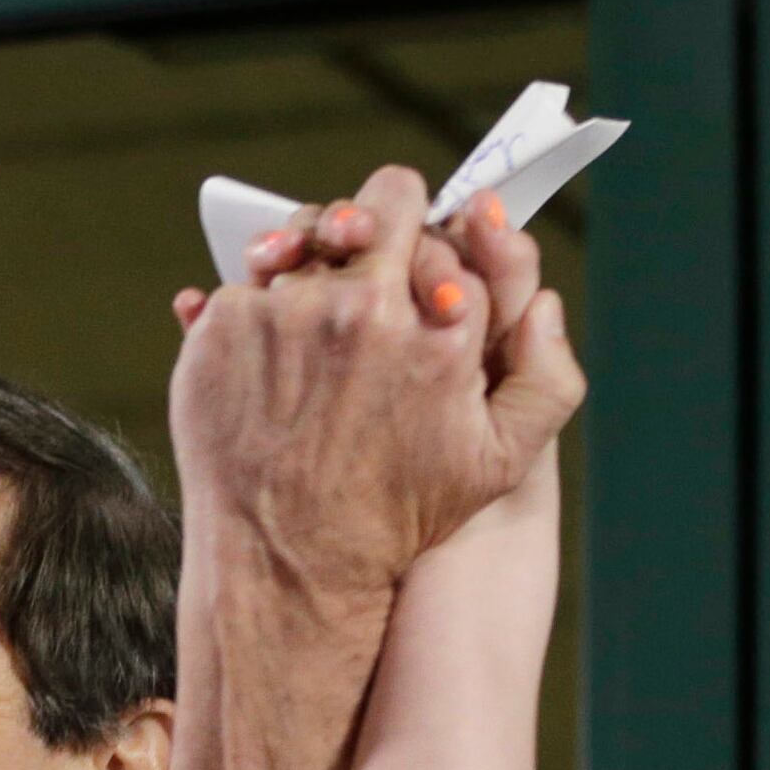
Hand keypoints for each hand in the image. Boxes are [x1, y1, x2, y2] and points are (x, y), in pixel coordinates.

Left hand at [165, 167, 583, 612]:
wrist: (286, 564)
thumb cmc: (394, 516)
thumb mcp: (498, 463)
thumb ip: (545, 379)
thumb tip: (543, 304)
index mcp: (439, 329)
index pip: (448, 227)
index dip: (436, 236)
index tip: (419, 259)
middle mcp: (365, 309)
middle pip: (378, 206)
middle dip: (378, 221)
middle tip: (368, 247)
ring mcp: (288, 312)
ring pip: (307, 237)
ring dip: (314, 255)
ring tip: (313, 301)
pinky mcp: (225, 325)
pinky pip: (246, 279)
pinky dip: (257, 301)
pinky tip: (267, 343)